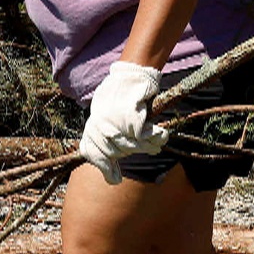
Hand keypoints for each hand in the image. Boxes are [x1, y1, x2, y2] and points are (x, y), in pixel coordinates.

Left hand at [78, 62, 169, 183]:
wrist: (131, 74)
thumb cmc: (118, 93)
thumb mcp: (102, 112)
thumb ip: (102, 133)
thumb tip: (108, 162)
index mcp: (92, 126)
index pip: (93, 154)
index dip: (105, 169)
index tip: (114, 179)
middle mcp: (100, 127)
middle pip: (117, 153)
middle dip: (132, 151)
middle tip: (148, 149)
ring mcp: (115, 125)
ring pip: (132, 147)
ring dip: (147, 147)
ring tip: (155, 145)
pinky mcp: (132, 121)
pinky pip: (145, 138)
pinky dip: (156, 138)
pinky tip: (161, 136)